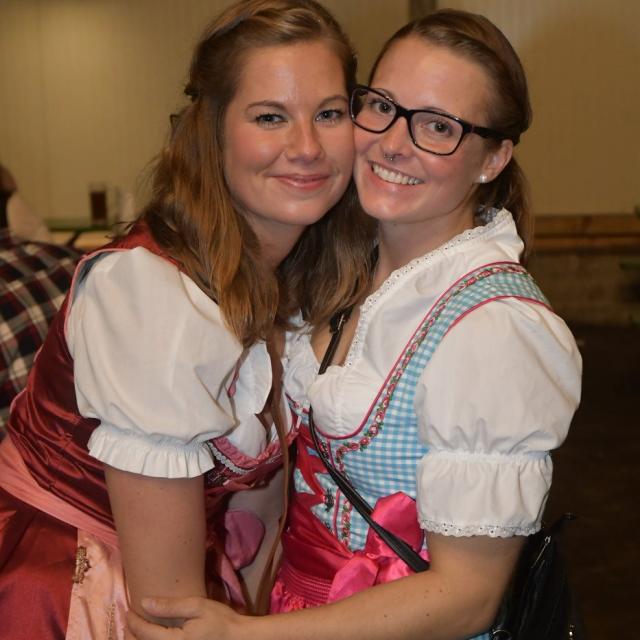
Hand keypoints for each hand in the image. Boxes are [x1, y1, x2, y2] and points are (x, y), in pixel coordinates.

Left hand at [126, 597, 250, 639]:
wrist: (238, 639)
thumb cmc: (220, 620)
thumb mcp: (197, 606)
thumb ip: (170, 606)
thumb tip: (144, 602)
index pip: (145, 633)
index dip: (133, 621)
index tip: (128, 610)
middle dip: (131, 635)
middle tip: (128, 622)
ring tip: (134, 632)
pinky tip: (151, 638)